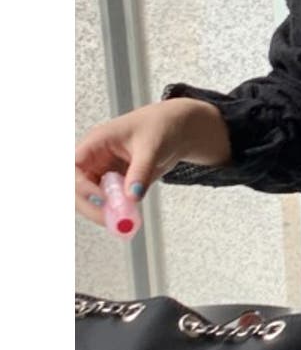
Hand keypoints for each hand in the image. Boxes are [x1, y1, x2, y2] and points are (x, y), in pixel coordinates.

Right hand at [74, 98, 228, 226]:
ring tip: (123, 222)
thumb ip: (141, 171)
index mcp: (97, 142)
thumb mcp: (151, 147)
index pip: (74, 165)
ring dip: (103, 211)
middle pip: (77, 186)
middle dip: (90, 205)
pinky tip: (129, 218)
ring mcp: (106, 172)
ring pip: (92, 197)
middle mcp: (96, 158)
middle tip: (111, 219)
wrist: (178, 130)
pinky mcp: (118, 184)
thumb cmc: (160, 126)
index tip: (101, 198)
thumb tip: (132, 195)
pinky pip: (110, 201)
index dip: (80, 184)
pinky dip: (117, 211)